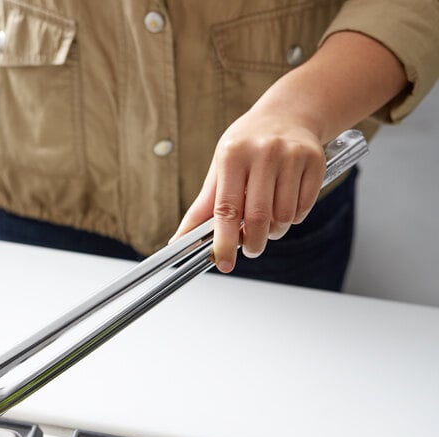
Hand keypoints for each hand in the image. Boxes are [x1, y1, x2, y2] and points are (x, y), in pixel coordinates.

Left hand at [171, 109, 325, 272]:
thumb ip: (202, 207)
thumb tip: (180, 240)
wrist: (288, 113)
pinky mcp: (315, 162)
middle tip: (249, 249)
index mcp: (233, 155)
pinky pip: (303, 209)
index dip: (224, 241)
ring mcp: (292, 156)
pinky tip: (285, 204)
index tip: (223, 263)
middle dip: (252, 243)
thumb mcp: (220, 169)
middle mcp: (263, 152)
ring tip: (268, 221)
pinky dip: (293, 218)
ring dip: (274, 231)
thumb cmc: (247, 146)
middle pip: (258, 217)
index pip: (226, 208)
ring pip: (284, 217)